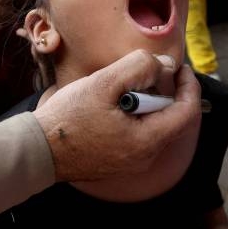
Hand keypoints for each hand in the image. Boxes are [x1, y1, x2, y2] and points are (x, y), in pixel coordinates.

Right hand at [32, 51, 200, 181]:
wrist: (38, 151)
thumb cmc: (68, 118)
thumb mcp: (104, 83)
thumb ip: (139, 67)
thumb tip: (166, 65)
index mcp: (147, 141)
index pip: (188, 112)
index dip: (189, 85)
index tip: (180, 67)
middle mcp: (145, 157)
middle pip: (172, 119)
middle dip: (166, 92)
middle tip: (148, 72)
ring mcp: (132, 163)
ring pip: (155, 126)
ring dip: (148, 103)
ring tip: (125, 86)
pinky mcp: (119, 162)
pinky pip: (140, 135)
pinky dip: (136, 116)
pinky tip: (114, 105)